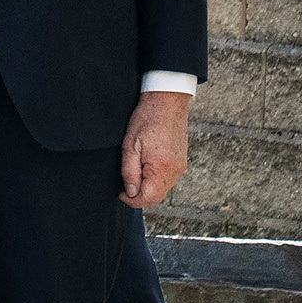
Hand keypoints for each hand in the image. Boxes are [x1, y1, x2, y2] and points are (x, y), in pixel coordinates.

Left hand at [122, 88, 192, 209]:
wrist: (167, 102)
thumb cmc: (147, 120)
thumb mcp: (130, 146)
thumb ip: (130, 172)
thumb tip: (131, 192)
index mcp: (162, 169)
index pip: (148, 199)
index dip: (131, 200)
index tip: (120, 192)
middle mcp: (175, 171)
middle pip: (157, 197)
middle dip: (139, 196)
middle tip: (124, 186)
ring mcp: (180, 166)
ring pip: (163, 189)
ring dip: (147, 187)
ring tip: (133, 173)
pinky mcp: (181, 161)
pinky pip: (168, 179)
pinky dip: (155, 179)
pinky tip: (144, 167)